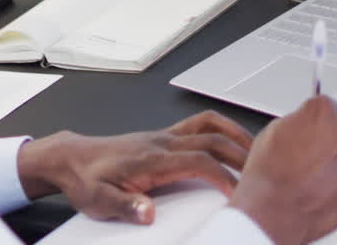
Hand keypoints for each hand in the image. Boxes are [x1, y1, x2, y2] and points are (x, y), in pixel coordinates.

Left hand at [17, 110, 253, 223]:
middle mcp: (162, 142)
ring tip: (257, 153)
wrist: (72, 159)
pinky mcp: (164, 137)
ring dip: (236, 135)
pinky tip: (232, 141)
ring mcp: (164, 136)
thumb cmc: (87, 179)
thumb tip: (148, 212)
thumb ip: (125, 206)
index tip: (239, 194)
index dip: (223, 177)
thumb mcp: (99, 200)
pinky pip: (200, 124)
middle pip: (212, 139)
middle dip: (241, 155)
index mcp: (151, 158)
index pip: (198, 161)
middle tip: (263, 173)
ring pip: (209, 125)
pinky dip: (222, 128)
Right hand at [229, 96, 336, 244]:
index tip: (310, 130)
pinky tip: (320, 187)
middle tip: (311, 153)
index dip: (315, 121)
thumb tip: (307, 126)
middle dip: (331, 139)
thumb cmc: (270, 174)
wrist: (274, 210)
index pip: (327, 106)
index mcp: (324, 111)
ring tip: (313, 174)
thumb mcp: (275, 131)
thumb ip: (300, 123)